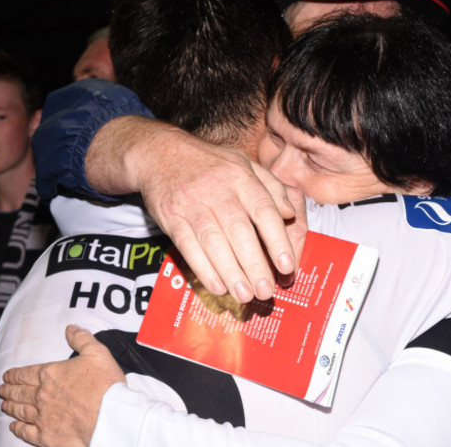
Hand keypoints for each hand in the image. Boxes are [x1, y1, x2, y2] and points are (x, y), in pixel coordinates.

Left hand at [0, 325, 124, 446]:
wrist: (109, 416)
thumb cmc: (105, 384)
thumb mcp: (97, 352)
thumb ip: (81, 339)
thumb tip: (70, 329)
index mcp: (51, 374)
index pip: (26, 373)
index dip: (14, 374)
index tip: (7, 376)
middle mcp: (42, 395)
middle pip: (20, 392)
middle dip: (9, 390)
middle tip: (1, 390)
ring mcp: (42, 417)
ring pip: (20, 411)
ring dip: (10, 407)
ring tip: (5, 405)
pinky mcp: (46, 436)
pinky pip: (26, 432)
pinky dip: (17, 429)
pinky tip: (14, 427)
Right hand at [113, 121, 302, 302]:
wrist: (160, 154)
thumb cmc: (211, 164)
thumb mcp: (245, 164)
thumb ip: (272, 188)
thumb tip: (290, 215)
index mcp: (242, 176)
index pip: (264, 210)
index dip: (277, 240)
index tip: (287, 266)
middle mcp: (218, 189)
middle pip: (238, 230)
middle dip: (254, 264)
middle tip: (265, 291)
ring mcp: (192, 203)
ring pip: (213, 242)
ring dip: (230, 272)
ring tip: (245, 295)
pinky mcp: (171, 217)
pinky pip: (188, 246)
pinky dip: (203, 269)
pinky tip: (218, 286)